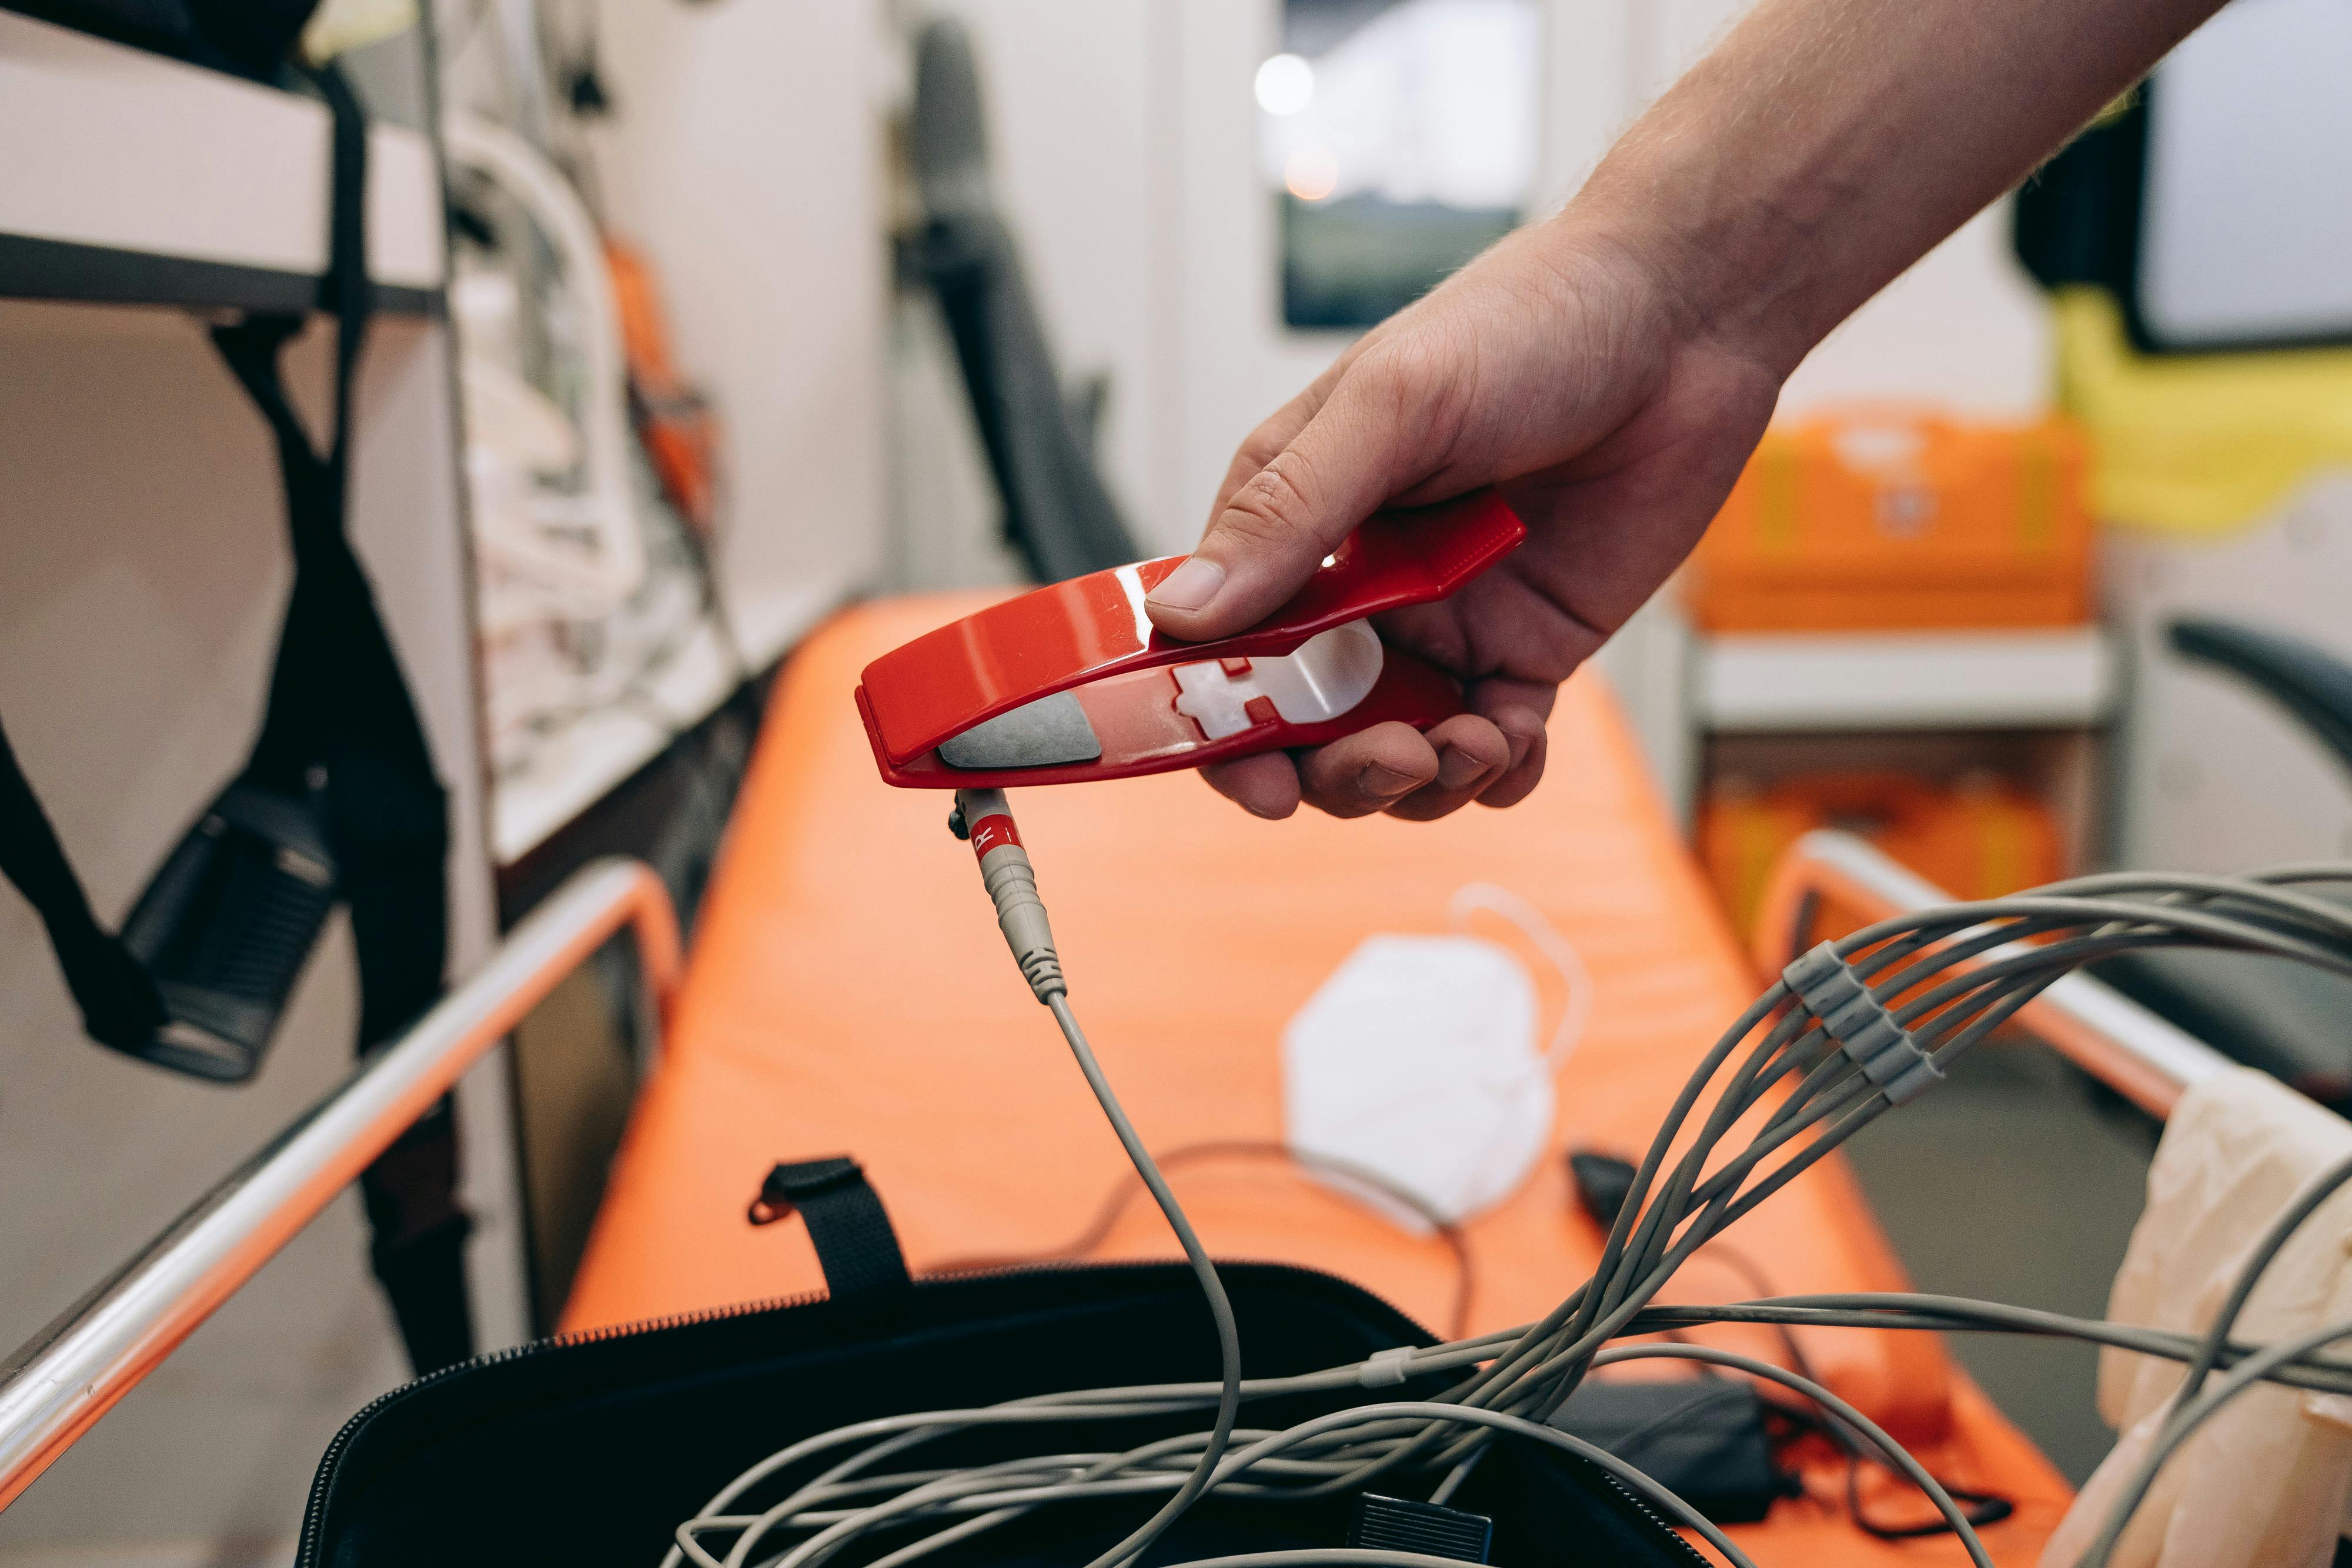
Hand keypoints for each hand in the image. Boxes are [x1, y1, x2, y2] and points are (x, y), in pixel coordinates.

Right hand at [1144, 220, 1780, 820]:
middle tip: (1387, 763)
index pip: (1219, 645)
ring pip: (1396, 749)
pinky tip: (1513, 748)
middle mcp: (1356, 583)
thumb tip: (1179, 617)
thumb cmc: (1524, 325)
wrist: (1682, 317)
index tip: (1256, 779)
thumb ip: (1287, 515)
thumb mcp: (1390, 408)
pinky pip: (1493, 741)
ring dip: (1419, 781)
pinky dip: (1497, 771)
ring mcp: (1443, 620)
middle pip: (1305, 723)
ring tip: (1466, 746)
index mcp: (1293, 520)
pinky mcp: (1527, 644)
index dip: (1220, 726)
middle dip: (1333, 771)